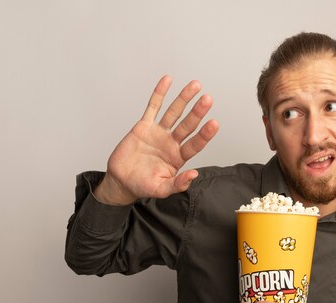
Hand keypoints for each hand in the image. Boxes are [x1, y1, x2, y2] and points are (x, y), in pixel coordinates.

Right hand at [94, 76, 218, 204]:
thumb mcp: (161, 189)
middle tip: (208, 99)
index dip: (204, 134)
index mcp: (178, 157)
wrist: (121, 181)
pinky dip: (160, 94)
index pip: (195, 144)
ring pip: (173, 112)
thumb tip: (194, 175)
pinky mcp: (144, 126)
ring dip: (184, 99)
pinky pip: (153, 107)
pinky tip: (168, 80)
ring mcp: (159, 132)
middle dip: (197, 112)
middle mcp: (171, 142)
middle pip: (187, 125)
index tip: (214, 123)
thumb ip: (177, 184)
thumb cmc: (142, 186)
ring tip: (196, 85)